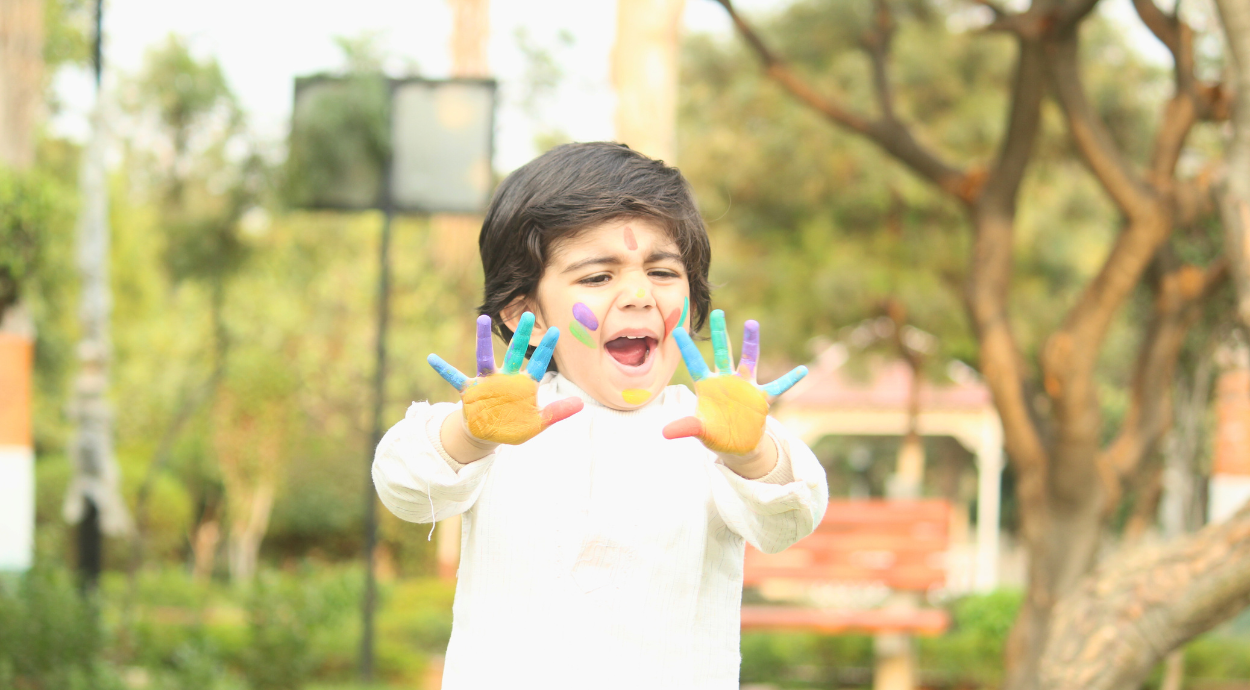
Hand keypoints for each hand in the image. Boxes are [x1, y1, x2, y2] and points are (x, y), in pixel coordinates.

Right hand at [428, 313, 583, 445]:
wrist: (488, 434)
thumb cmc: (513, 425)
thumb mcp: (538, 423)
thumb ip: (557, 412)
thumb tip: (582, 404)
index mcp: (524, 384)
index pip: (538, 364)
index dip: (546, 349)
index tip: (556, 331)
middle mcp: (505, 377)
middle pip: (514, 353)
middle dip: (520, 335)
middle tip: (527, 313)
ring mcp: (486, 382)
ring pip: (485, 357)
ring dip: (484, 340)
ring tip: (483, 319)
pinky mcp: (469, 391)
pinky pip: (454, 377)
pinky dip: (443, 369)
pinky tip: (432, 358)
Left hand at [663, 310, 806, 456]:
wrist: (736, 444)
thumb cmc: (715, 432)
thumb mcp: (700, 430)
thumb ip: (686, 427)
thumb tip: (664, 433)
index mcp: (707, 386)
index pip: (695, 363)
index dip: (688, 348)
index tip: (678, 330)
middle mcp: (726, 380)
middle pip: (722, 352)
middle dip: (719, 334)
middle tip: (717, 312)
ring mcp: (745, 386)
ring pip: (749, 360)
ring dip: (751, 343)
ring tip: (751, 323)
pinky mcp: (761, 398)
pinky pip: (778, 386)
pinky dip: (790, 380)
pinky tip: (803, 370)